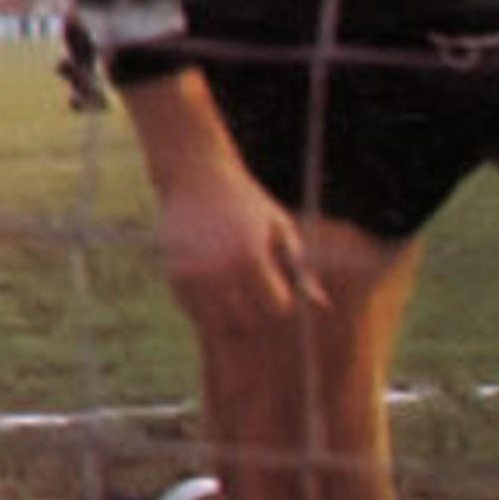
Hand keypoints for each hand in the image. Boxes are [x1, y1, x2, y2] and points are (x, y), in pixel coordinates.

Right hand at [154, 152, 325, 332]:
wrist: (196, 175)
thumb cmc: (245, 201)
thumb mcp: (279, 227)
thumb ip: (301, 268)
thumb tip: (323, 305)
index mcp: (251, 256)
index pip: (276, 307)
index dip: (279, 298)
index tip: (273, 281)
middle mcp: (221, 270)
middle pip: (248, 320)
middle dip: (255, 309)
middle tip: (251, 286)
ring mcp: (195, 275)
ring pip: (219, 324)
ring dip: (229, 315)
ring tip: (232, 290)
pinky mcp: (174, 276)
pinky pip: (195, 314)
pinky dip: (205, 308)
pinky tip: (211, 283)